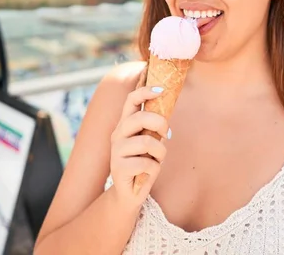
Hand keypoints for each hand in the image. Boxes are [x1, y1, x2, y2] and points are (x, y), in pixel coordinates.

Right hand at [109, 86, 168, 207]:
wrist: (130, 194)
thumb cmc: (143, 164)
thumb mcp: (150, 142)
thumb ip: (154, 128)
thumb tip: (167, 110)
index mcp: (125, 124)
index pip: (131, 100)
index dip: (145, 91)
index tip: (162, 89)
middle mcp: (118, 134)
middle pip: (140, 117)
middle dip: (160, 123)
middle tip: (166, 135)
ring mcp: (116, 151)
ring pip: (147, 142)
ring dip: (160, 152)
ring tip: (157, 160)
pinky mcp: (119, 168)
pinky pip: (147, 163)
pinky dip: (154, 169)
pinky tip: (148, 173)